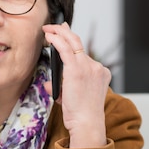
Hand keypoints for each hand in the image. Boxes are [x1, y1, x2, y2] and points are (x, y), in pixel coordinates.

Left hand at [42, 21, 110, 148]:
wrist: (87, 123)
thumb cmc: (81, 115)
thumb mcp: (74, 97)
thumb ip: (64, 87)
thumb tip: (51, 84)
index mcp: (100, 72)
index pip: (84, 53)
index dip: (72, 41)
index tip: (64, 33)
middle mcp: (97, 67)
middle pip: (79, 43)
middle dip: (65, 31)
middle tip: (54, 25)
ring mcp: (89, 67)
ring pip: (73, 43)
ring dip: (58, 33)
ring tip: (47, 29)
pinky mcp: (77, 70)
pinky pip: (66, 49)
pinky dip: (56, 40)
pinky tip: (49, 36)